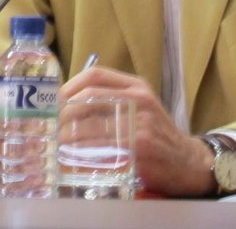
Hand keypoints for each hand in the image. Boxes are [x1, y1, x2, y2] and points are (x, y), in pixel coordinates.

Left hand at [61, 66, 214, 196]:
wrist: (187, 162)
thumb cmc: (157, 135)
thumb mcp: (140, 109)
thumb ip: (113, 102)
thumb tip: (70, 105)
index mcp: (136, 86)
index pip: (96, 74)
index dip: (71, 84)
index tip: (55, 99)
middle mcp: (138, 98)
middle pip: (89, 97)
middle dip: (64, 112)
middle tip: (49, 125)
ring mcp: (140, 122)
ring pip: (91, 123)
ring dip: (67, 135)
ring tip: (55, 142)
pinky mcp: (139, 145)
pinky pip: (102, 147)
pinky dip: (82, 152)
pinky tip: (72, 157)